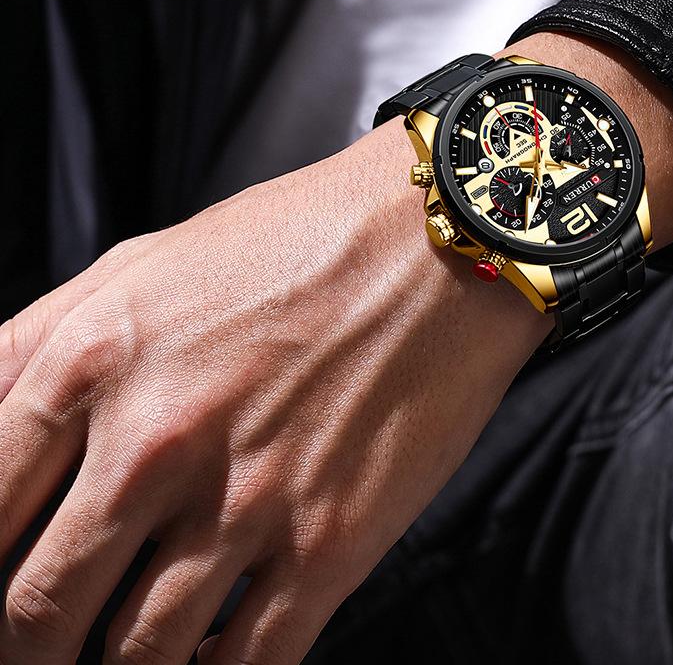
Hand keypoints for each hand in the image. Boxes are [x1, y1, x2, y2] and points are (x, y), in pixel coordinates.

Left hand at [0, 125, 547, 664]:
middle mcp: (157, 443)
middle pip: (34, 616)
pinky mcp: (329, 544)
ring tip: (120, 654)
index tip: (0, 591)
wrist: (438, 241)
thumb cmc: (297, 240)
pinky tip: (207, 661)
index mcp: (95, 363)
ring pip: (135, 660)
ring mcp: (246, 502)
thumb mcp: (143, 261)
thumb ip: (38, 344)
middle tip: (39, 646)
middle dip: (24, 649)